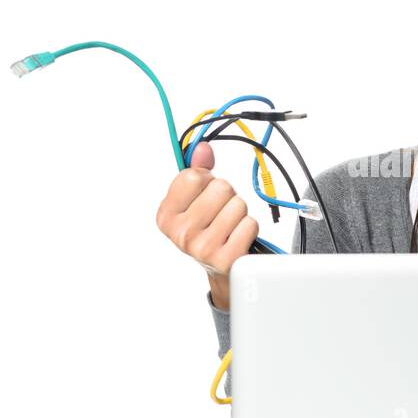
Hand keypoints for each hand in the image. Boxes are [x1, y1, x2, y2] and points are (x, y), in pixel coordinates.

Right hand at [155, 140, 258, 308]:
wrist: (218, 269)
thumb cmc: (206, 230)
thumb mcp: (194, 201)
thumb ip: (197, 170)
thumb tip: (203, 148)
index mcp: (166, 216)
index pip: (194, 176)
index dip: (206, 180)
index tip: (203, 195)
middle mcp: (180, 234)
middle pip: (221, 188)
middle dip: (226, 196)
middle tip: (220, 213)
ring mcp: (202, 248)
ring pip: (238, 204)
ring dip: (239, 212)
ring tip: (229, 226)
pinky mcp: (226, 259)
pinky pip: (250, 224)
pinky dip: (249, 228)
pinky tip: (237, 238)